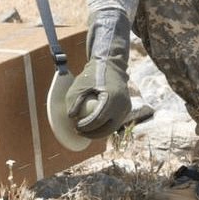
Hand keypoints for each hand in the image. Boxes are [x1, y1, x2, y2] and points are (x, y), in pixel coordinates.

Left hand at [65, 9, 131, 138]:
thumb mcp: (80, 85)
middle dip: (92, 133)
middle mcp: (122, 105)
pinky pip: (115, 122)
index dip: (86, 126)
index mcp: (112, 97)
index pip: (98, 120)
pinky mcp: (127, 109)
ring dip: (98, 132)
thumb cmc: (92, 75)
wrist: (110, 65)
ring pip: (112, 128)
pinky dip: (104, 126)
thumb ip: (75, 101)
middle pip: (107, 128)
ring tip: (84, 131)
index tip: (75, 127)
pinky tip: (93, 126)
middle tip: (79, 131)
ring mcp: (126, 108)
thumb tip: (71, 118)